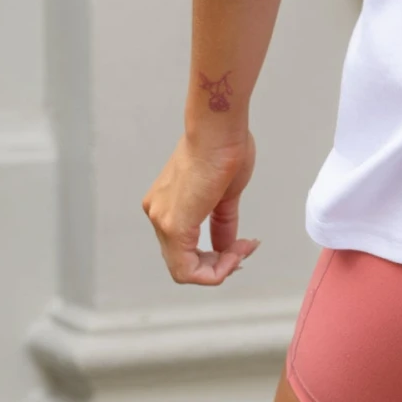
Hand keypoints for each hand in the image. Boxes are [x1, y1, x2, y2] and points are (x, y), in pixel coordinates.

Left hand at [142, 132, 258, 284]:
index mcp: (166, 204)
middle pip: (183, 262)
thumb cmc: (224, 148)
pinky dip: (215, 270)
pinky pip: (187, 268)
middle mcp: (157, 214)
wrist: (219, 130)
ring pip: (184, 268)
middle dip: (218, 264)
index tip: (241, 245)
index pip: (184, 249)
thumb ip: (222, 223)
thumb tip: (226, 246)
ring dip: (219, 267)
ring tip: (243, 249)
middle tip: (244, 251)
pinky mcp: (173, 226)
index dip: (215, 257)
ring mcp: (162, 221)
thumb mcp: (225, 194)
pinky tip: (235, 255)